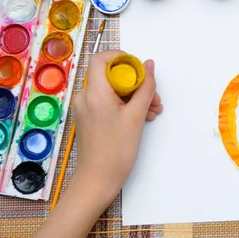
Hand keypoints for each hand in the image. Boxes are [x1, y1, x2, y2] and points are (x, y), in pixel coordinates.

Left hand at [72, 50, 163, 201]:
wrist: (97, 179)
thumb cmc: (116, 150)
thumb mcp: (136, 116)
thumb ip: (145, 87)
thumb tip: (149, 65)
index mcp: (94, 93)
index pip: (101, 59)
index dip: (120, 58)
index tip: (139, 69)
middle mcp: (85, 96)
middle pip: (111, 75)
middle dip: (135, 82)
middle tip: (154, 96)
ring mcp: (85, 107)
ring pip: (112, 89)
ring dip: (133, 95)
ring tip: (152, 110)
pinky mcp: (89, 116)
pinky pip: (108, 101)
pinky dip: (125, 104)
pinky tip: (142, 116)